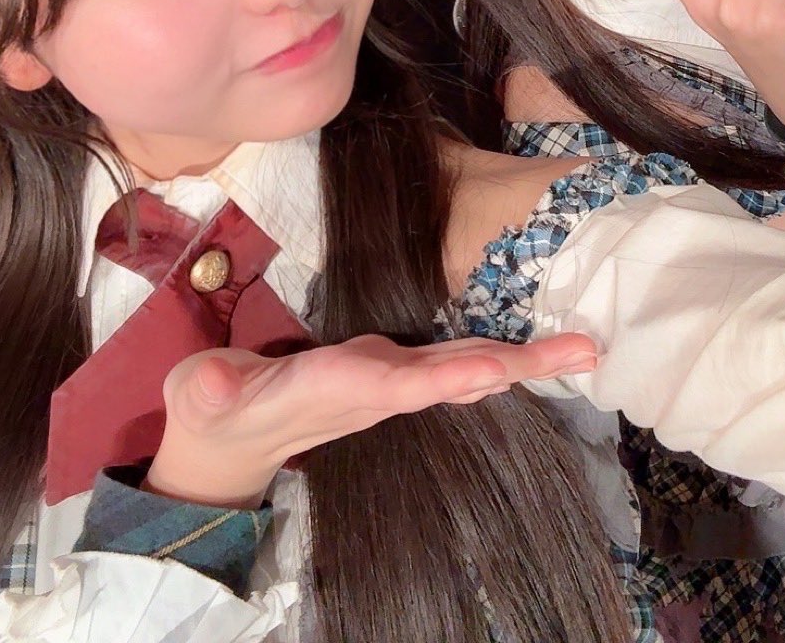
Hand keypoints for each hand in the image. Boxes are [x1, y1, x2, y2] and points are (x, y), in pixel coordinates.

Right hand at [145, 331, 597, 508]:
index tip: (492, 373)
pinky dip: (500, 353)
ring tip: (583, 348)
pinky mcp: (393, 369)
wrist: (230, 437)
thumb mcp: (201, 398)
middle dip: (517, 367)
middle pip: (456, 378)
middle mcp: (379, 391)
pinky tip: (540, 349)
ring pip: (466, 368)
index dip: (443, 378)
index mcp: (337, 391)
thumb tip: (202, 381)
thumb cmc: (216, 409)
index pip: (396, 385)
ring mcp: (391, 381)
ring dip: (525, 360)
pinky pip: (456, 359)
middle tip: (582, 353)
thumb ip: (206, 389)